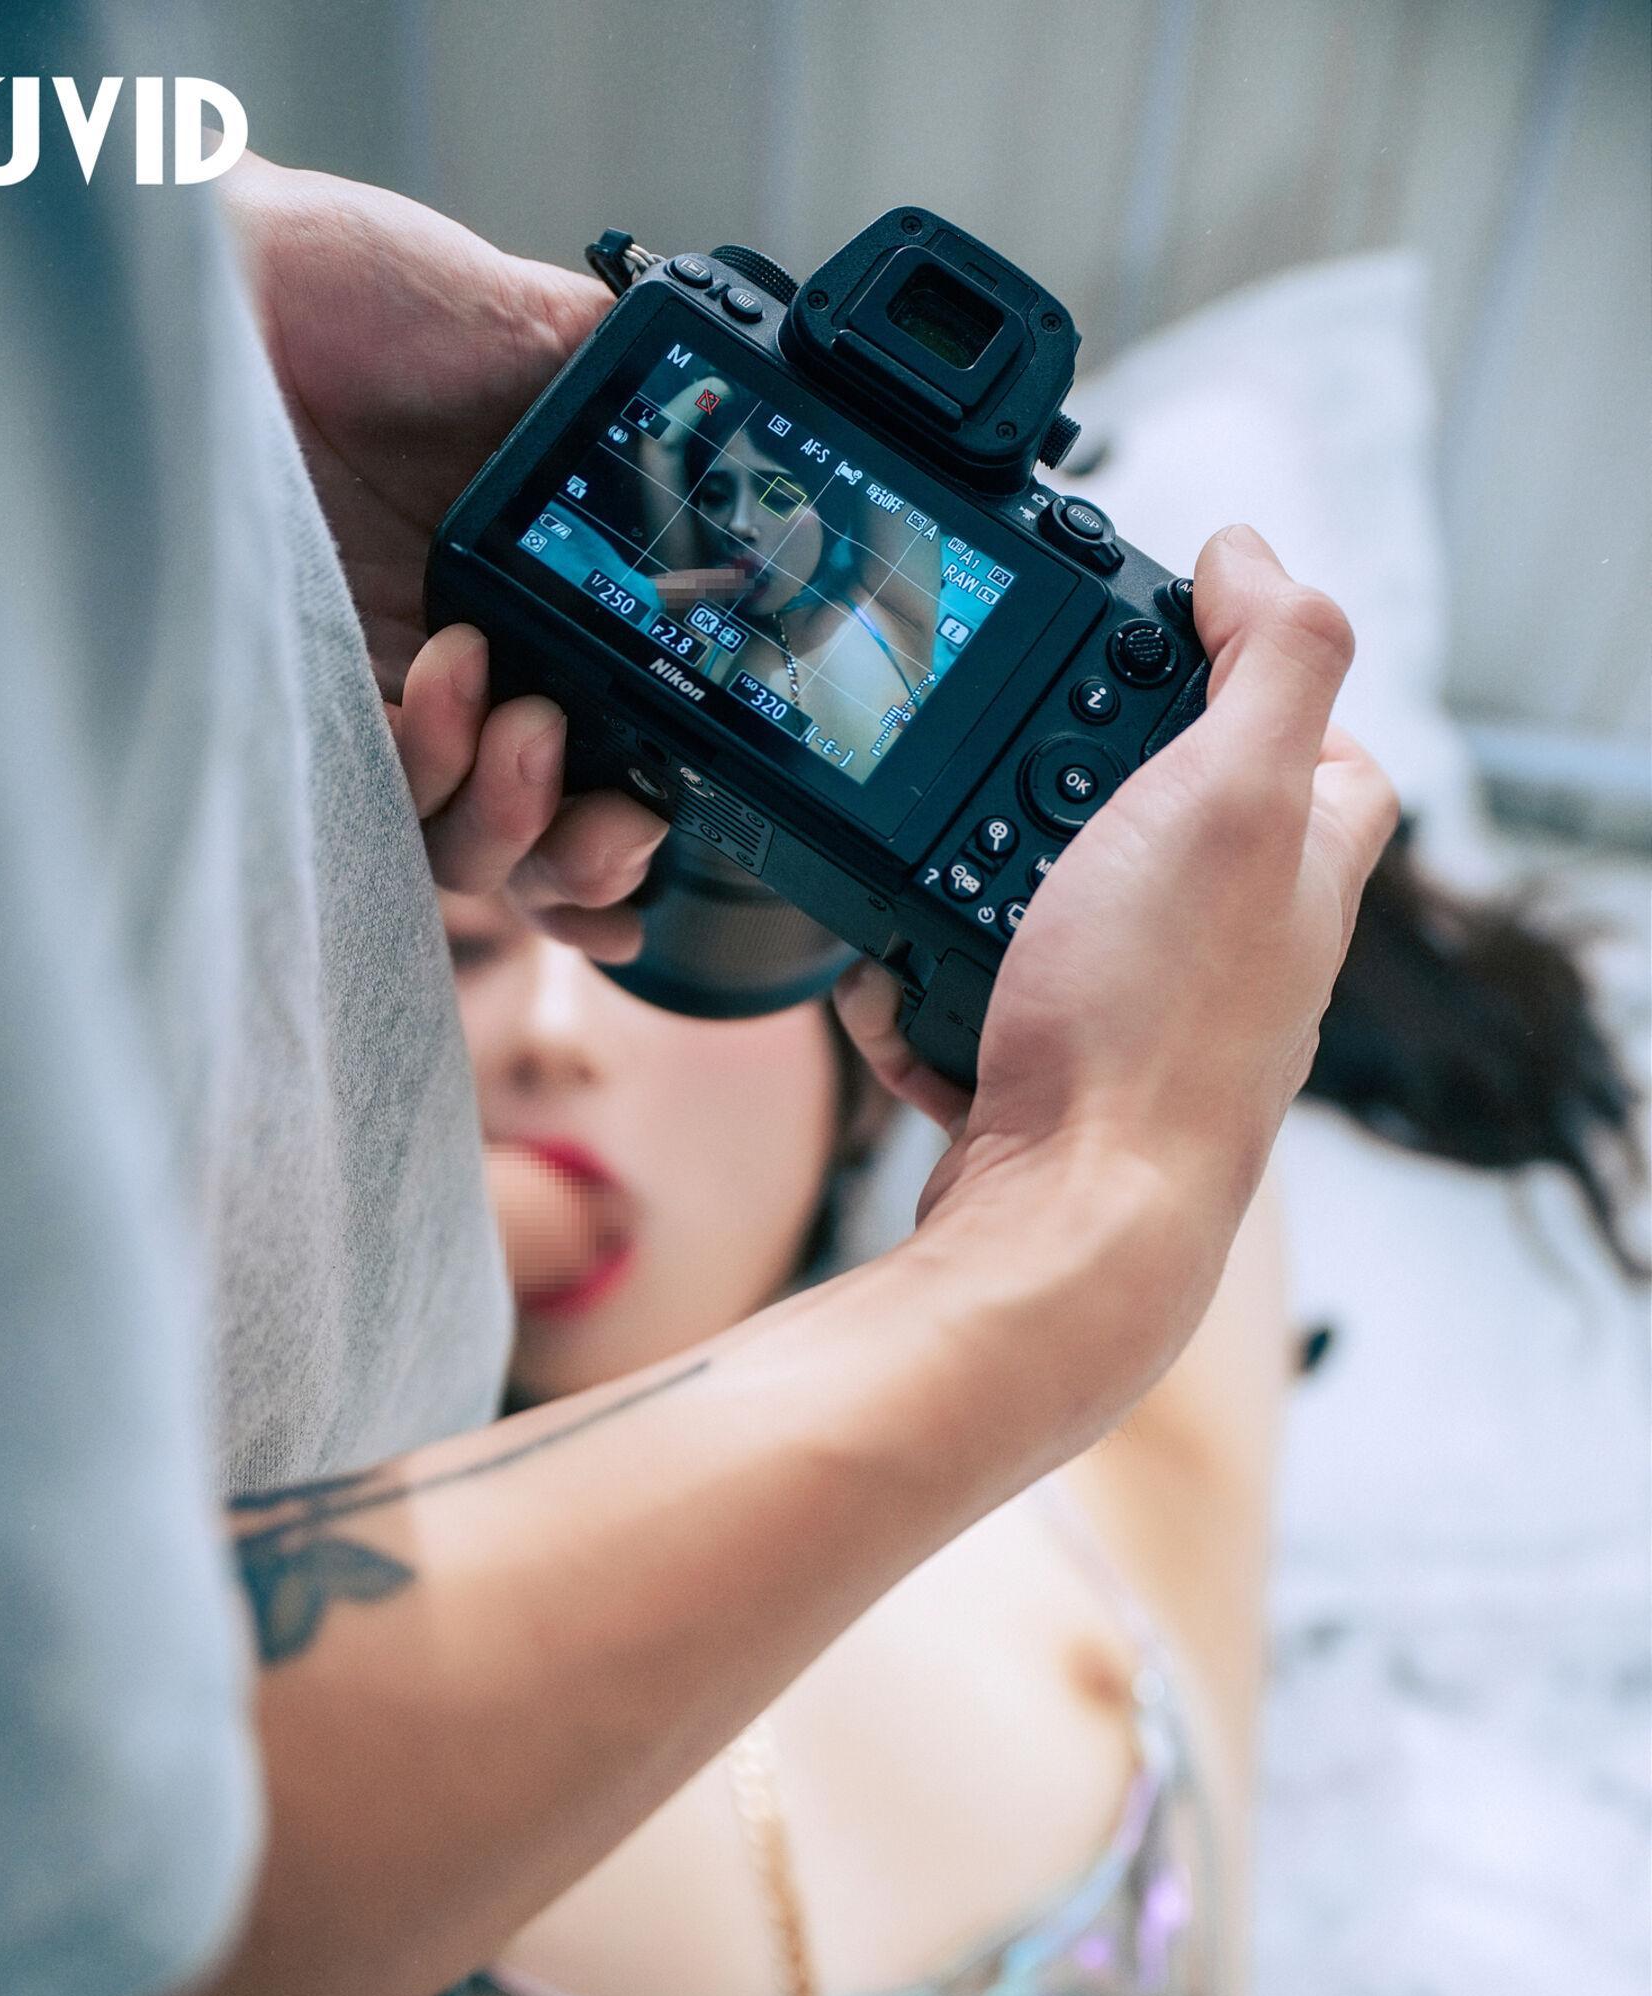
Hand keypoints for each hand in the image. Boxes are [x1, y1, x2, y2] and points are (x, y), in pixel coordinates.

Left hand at [223, 157, 663, 945]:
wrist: (222, 277)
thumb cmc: (356, 292)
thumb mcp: (540, 336)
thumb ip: (650, 411)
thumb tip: (761, 441)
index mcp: (536, 614)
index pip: (605, 766)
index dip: (641, 831)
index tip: (679, 826)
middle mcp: (463, 675)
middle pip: (539, 846)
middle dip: (595, 860)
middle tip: (623, 821)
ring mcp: (378, 696)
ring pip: (461, 848)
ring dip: (518, 818)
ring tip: (528, 728)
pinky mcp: (295, 707)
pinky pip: (369, 804)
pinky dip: (431, 771)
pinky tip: (455, 681)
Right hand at [839, 525, 1394, 1247]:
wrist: (1064, 1221)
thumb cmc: (1152, 1027)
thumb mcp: (1230, 792)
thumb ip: (1268, 658)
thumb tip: (1254, 555)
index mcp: (1297, 875)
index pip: (1332, 758)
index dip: (1268, 685)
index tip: (1179, 642)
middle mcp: (1234, 957)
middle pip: (1174, 832)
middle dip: (1076, 780)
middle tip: (1006, 743)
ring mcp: (1138, 1031)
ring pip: (1054, 919)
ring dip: (975, 881)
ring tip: (924, 853)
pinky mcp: (1047, 1092)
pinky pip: (972, 1012)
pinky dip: (918, 989)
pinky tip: (883, 977)